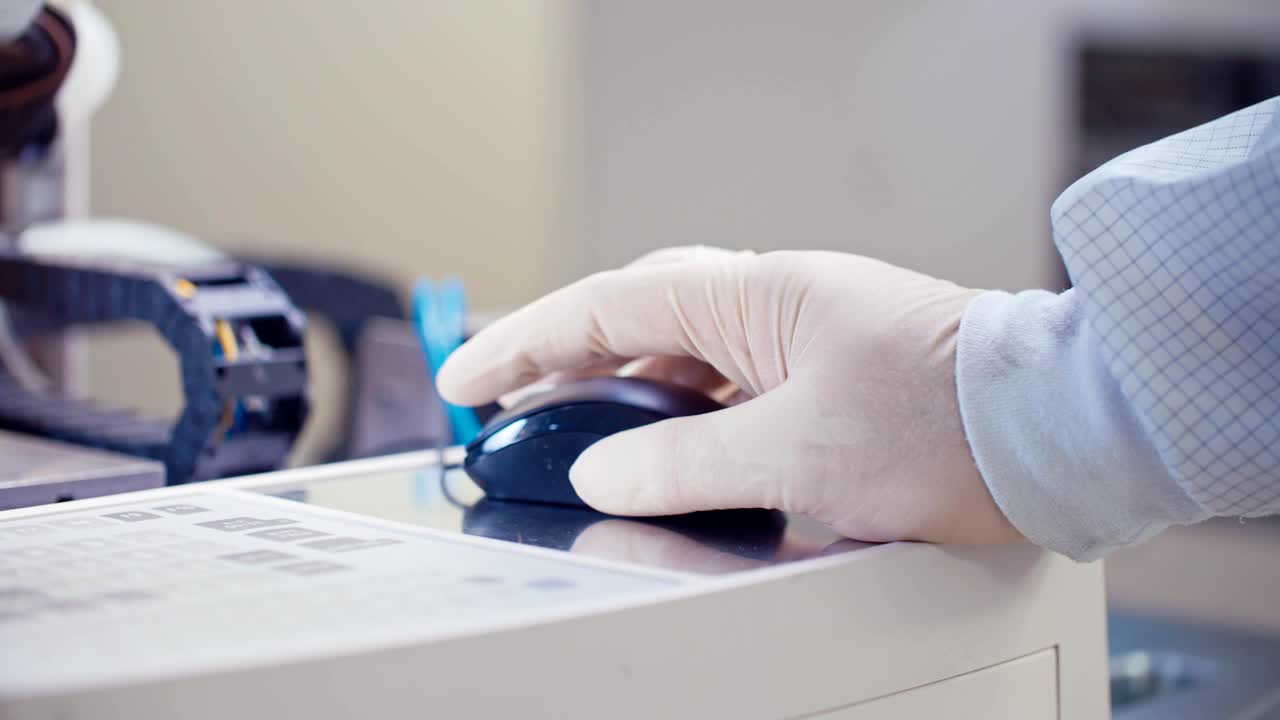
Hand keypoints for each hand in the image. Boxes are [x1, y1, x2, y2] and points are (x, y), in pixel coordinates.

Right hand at [438, 247, 1022, 544]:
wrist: (1057, 432)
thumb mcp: (795, 458)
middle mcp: (774, 303)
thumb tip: (604, 473)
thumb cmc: (948, 427)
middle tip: (507, 407)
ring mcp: (801, 336)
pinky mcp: (827, 374)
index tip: (468, 379)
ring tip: (576, 444)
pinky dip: (684, 420)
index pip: (609, 309)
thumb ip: (685, 467)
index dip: (526, 345)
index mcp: (756, 295)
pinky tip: (669, 459)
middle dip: (564, 363)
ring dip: (624, 398)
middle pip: (638, 322)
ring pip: (684, 360)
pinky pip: (730, 388)